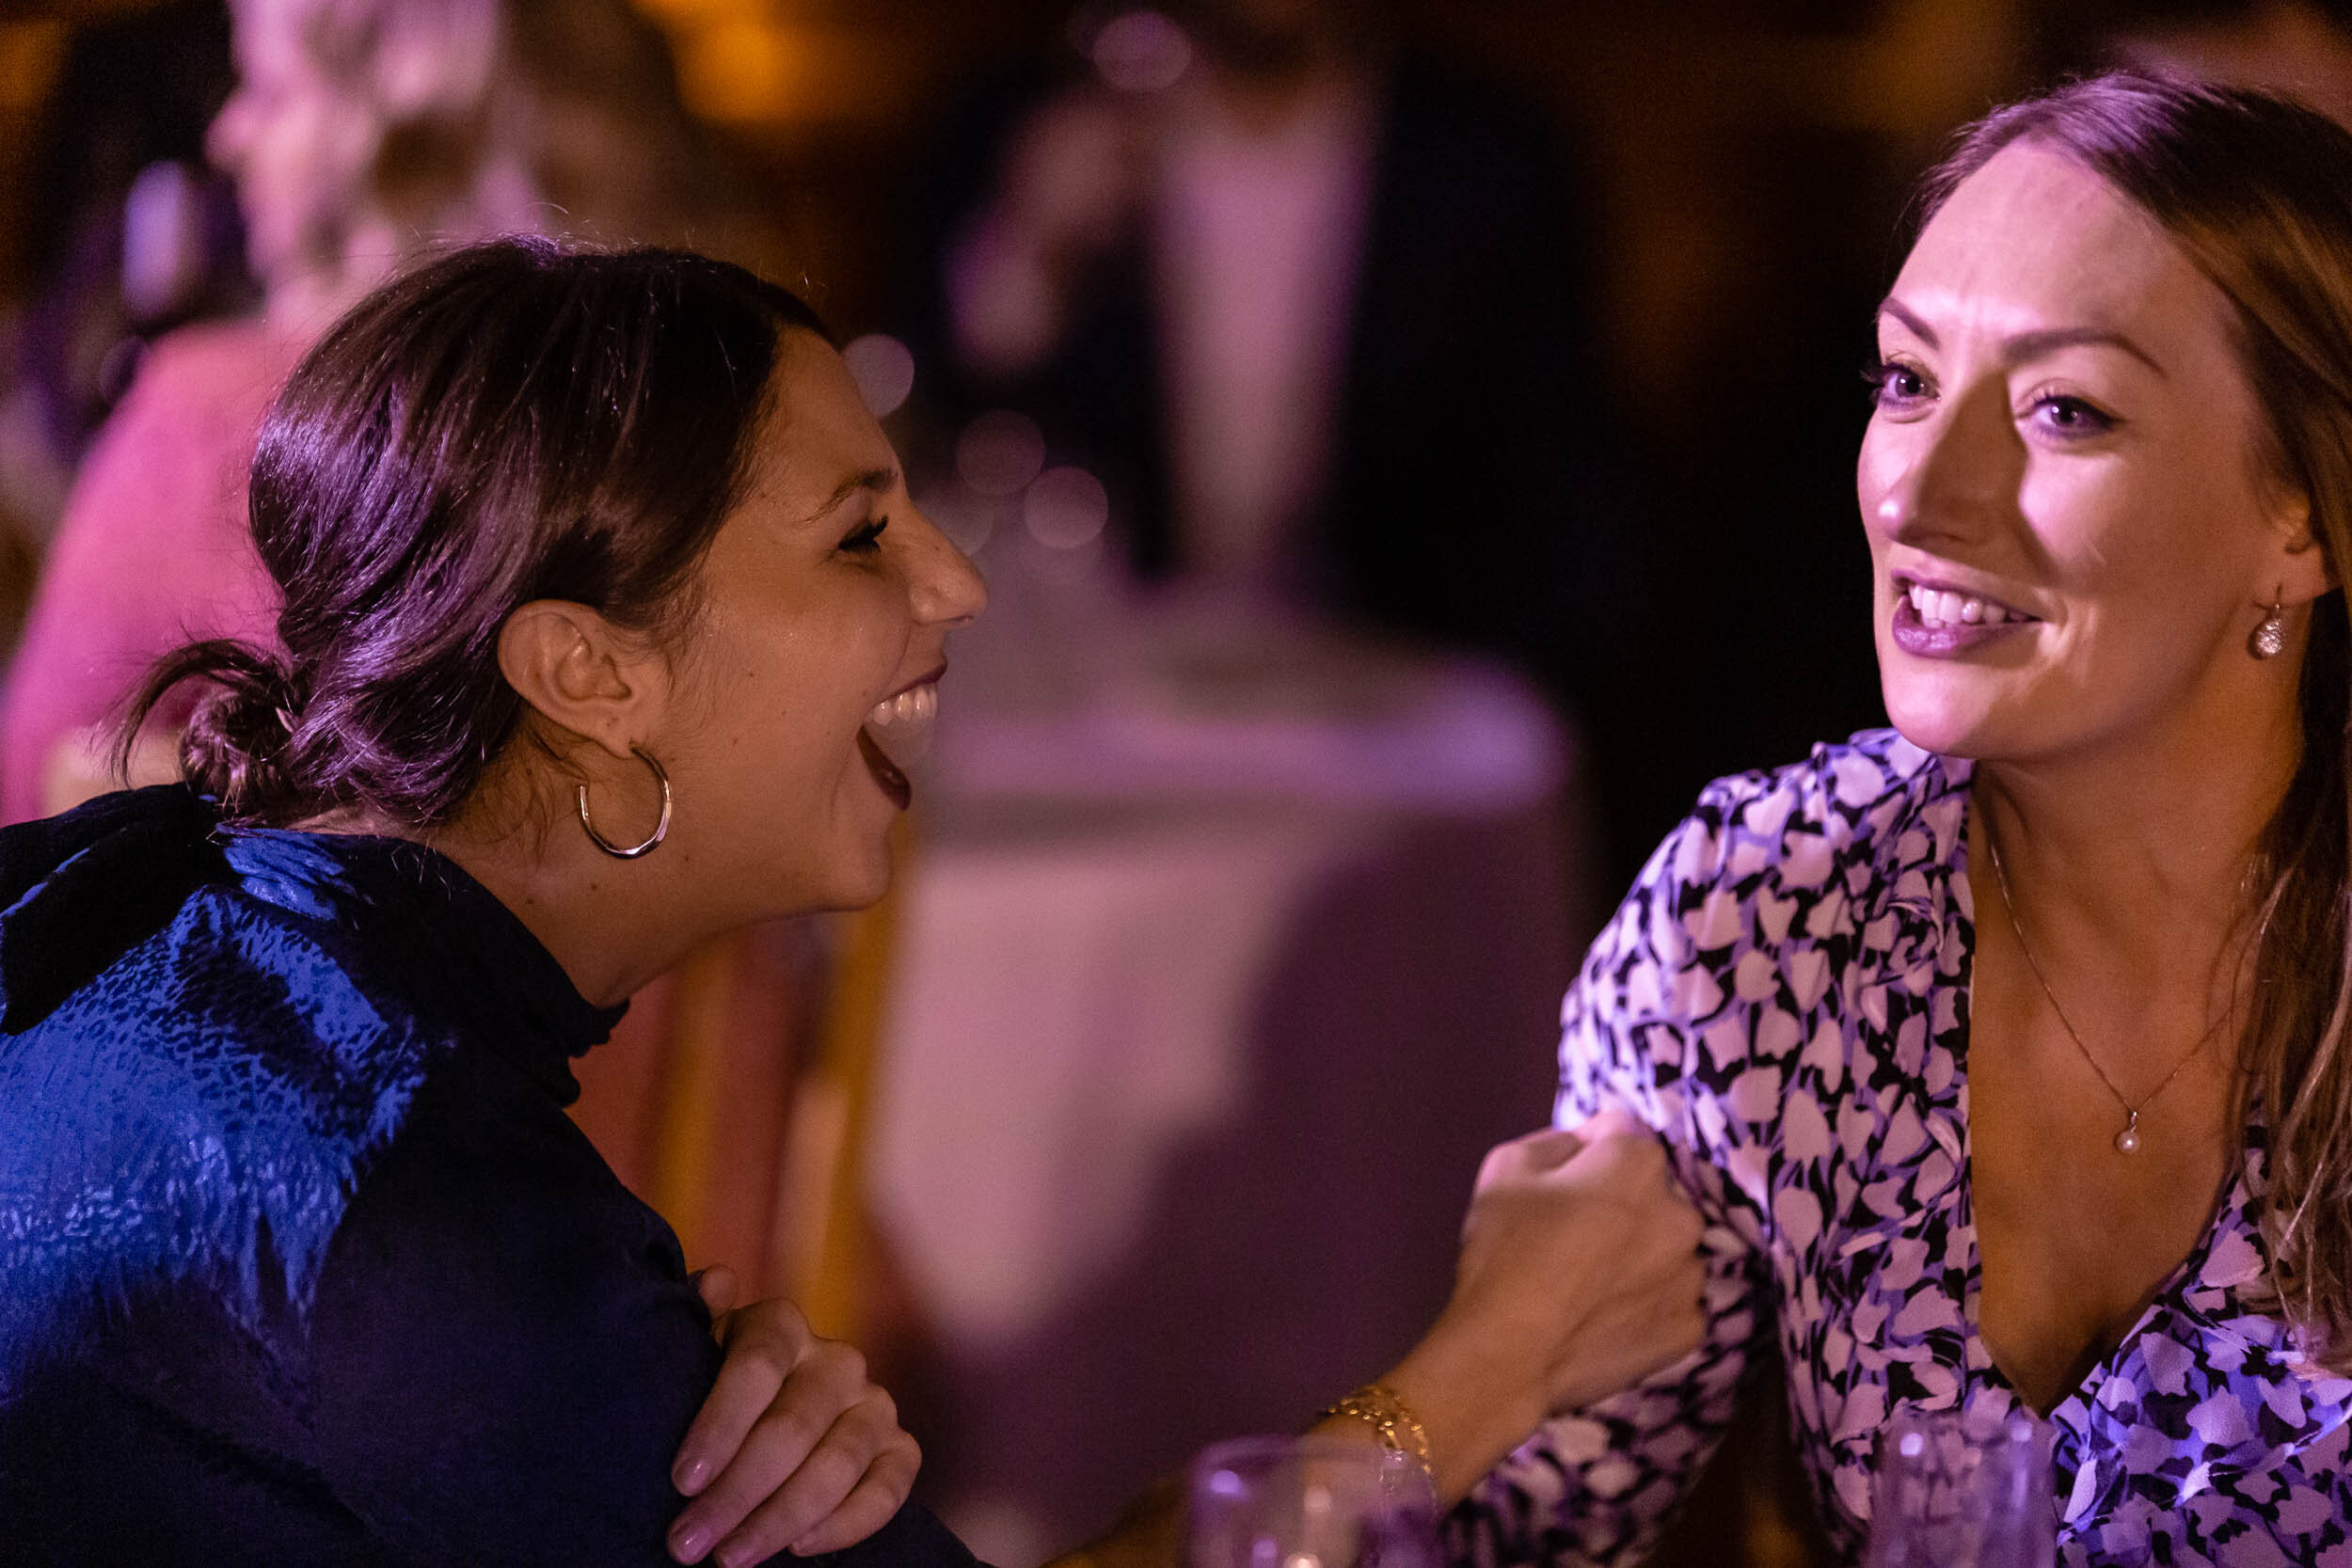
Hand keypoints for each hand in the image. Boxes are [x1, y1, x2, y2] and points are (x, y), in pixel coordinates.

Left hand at [666, 1267, 920, 1566]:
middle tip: (689, 1542)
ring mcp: (874, 1404)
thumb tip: (715, 1283)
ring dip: (780, 1518)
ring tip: (730, 1558)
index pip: (757, 1367)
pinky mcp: (900, 1449)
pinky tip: (798, 1549)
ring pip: (837, 1463)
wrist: (768, 1415)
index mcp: (782, 1325)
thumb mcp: (695, 1349)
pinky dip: (847, 1523)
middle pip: (792, 1426)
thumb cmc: (715, 1386)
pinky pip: (889, 1489)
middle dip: (736, 1492)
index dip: (719, 1424)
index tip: (682, 1481)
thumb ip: (696, 1316)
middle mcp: (837, 1360)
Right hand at [1368, 1114, 1705, 1498]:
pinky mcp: (1688, 1328)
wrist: (1509, 1351)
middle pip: (1650, 1195)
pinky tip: (1606, 1317)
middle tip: (1571, 1239)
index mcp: (1638, 1164)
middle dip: (1621, 1206)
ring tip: (1588, 1285)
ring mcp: (1690, 1276)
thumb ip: (1561, 1139)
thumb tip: (1590, 1144)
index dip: (1584, 1158)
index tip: (1556, 1188)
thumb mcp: (1507, 1165)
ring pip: (1665, 1250)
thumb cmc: (1505, 1249)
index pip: (1620, 1137)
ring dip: (1639, 1257)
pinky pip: (1670, 1303)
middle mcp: (1680, 1213)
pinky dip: (1645, 1306)